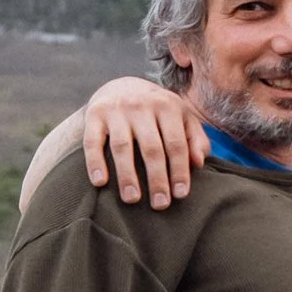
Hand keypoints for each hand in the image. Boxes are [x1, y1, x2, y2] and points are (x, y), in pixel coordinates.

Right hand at [85, 80, 206, 209]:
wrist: (122, 86)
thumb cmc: (159, 112)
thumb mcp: (182, 118)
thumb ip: (195, 139)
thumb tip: (199, 163)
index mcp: (167, 106)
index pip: (176, 143)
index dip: (179, 170)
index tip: (180, 195)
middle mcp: (141, 106)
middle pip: (151, 148)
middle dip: (157, 178)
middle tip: (160, 205)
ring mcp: (116, 110)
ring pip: (122, 146)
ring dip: (127, 175)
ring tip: (132, 200)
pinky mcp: (94, 114)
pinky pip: (92, 141)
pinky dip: (95, 162)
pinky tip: (99, 183)